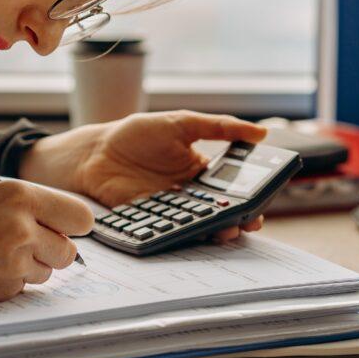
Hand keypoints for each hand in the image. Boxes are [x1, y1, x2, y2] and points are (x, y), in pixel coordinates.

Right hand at [0, 180, 93, 306]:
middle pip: (69, 251)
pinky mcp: (3, 289)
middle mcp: (22, 227)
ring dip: (30, 268)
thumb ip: (23, 207)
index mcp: (19, 195)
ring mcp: (14, 261)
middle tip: (26, 246)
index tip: (64, 228)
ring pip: (48, 272)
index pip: (80, 216)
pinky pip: (23, 288)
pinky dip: (9, 283)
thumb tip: (58, 223)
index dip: (73, 225)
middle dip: (53, 251)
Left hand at [21, 110, 267, 243]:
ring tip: (226, 229)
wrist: (96, 151)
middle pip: (219, 212)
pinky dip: (184, 235)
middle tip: (249, 221)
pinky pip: (171, 231)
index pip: (232, 189)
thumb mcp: (182, 123)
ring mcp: (170, 210)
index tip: (262, 203)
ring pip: (199, 225)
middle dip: (237, 219)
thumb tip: (261, 132)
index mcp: (200, 171)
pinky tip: (193, 232)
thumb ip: (220, 127)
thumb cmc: (139, 134)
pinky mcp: (151, 221)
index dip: (249, 198)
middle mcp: (189, 194)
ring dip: (215, 230)